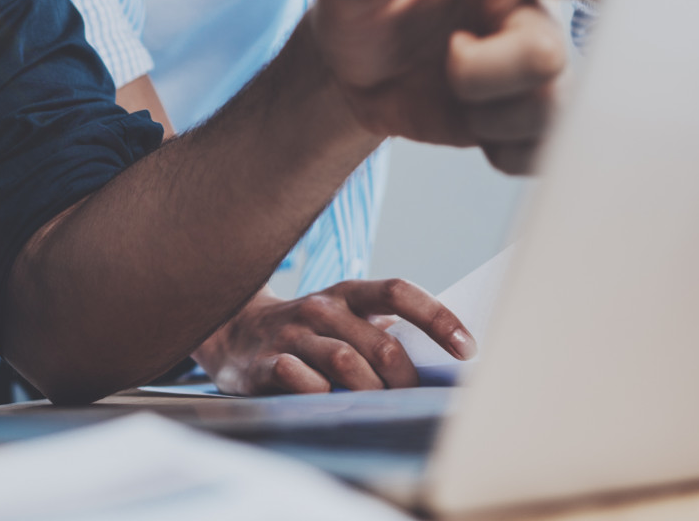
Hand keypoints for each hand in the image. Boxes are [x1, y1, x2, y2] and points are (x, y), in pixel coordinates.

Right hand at [192, 281, 473, 394]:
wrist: (231, 328)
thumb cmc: (305, 328)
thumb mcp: (342, 316)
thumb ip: (381, 330)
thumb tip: (443, 356)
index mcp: (347, 293)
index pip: (398, 292)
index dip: (436, 318)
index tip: (468, 348)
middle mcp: (322, 308)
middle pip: (379, 343)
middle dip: (405, 380)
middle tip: (414, 400)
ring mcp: (293, 334)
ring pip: (346, 364)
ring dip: (370, 392)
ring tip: (377, 407)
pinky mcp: (266, 362)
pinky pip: (302, 381)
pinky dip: (322, 395)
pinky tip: (327, 401)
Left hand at [310, 0, 613, 172]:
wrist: (353, 75)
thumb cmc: (360, 12)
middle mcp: (529, 13)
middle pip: (548, 55)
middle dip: (484, 73)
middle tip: (448, 57)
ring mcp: (532, 70)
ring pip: (553, 111)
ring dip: (491, 118)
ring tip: (454, 95)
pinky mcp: (527, 119)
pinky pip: (543, 152)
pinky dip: (503, 151)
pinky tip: (472, 129)